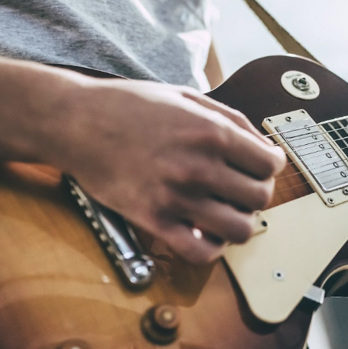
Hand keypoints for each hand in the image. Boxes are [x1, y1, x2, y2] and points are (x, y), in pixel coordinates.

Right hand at [48, 80, 285, 264]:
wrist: (76, 122)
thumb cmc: (130, 106)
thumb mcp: (187, 96)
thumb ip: (231, 119)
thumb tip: (263, 147)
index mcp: (211, 132)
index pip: (269, 164)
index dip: (271, 165)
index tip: (260, 167)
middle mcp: (198, 166)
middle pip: (260, 197)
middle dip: (257, 193)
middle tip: (241, 188)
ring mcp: (176, 197)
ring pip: (239, 230)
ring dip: (239, 222)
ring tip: (225, 211)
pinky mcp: (153, 220)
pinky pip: (200, 252)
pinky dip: (211, 247)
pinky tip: (204, 230)